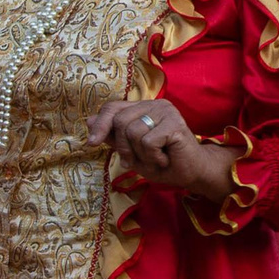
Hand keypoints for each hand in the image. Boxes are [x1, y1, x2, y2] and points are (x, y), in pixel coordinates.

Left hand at [87, 100, 239, 200]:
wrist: (190, 173)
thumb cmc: (160, 162)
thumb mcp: (130, 151)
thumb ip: (112, 135)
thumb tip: (88, 121)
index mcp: (141, 108)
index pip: (112, 108)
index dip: (100, 125)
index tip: (92, 144)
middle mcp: (154, 104)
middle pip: (119, 121)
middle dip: (124, 147)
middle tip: (140, 158)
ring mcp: (165, 111)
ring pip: (133, 132)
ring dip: (140, 154)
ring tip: (155, 157)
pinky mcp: (175, 123)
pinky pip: (148, 142)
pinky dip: (152, 156)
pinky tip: (165, 158)